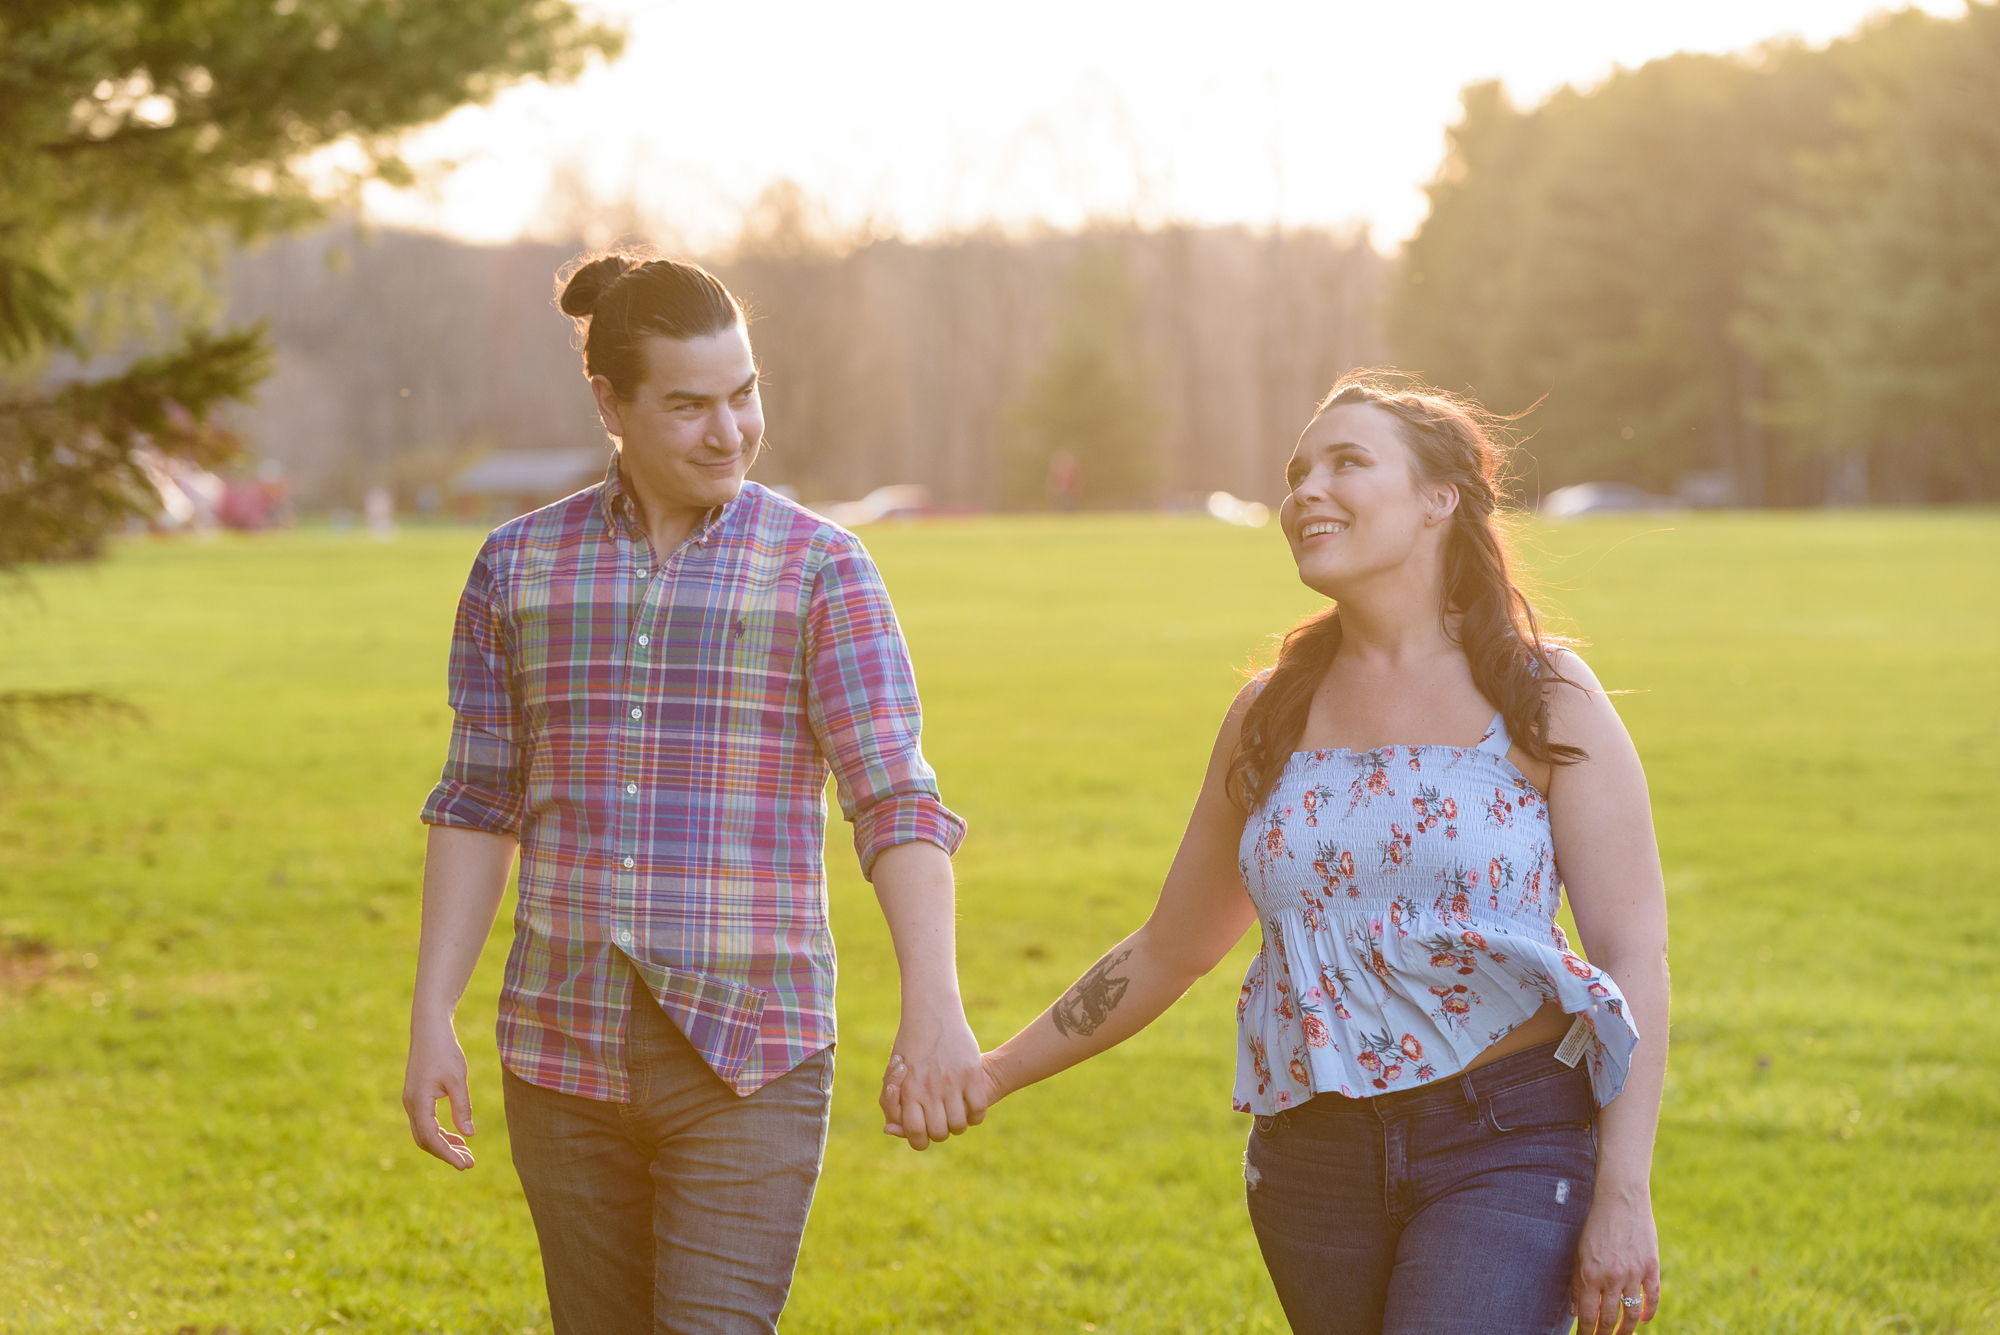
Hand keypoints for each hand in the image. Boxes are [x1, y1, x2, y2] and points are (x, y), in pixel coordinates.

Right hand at [403, 1012, 477, 1169]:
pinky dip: (440, 1132)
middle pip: (425, 1140)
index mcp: (419, 1102)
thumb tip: (469, 1135)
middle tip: (469, 1163)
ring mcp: (412, 1101)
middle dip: (446, 1154)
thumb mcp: (458, 1079)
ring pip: (425, 1133)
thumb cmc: (444, 1051)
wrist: (429, 1029)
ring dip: (444, 1145)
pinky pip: (426, 1123)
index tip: (465, 1165)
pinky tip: (458, 1136)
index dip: (447, 1154)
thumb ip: (462, 1107)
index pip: (431, 1138)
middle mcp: (411, 1105)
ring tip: (467, 1153)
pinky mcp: (417, 1097)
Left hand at [874, 1004, 988, 1150]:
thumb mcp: (894, 1073)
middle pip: (939, 1133)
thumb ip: (891, 1104)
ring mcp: (951, 1082)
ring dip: (958, 1125)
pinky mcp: (970, 1073)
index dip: (919, 1140)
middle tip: (941, 1121)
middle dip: (940, 1133)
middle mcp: (929, 1089)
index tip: (923, 1134)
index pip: (914, 1133)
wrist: (931, 1013)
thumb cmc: (910, 1045)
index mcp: (908, 1091)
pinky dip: (976, 1115)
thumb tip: (888, 1130)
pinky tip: (971, 1107)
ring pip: (959, 1125)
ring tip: (956, 1114)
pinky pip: (978, 1109)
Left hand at [1571, 1185, 1659, 1331]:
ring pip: (1632, 1313)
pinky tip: (1644, 1320)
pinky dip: (1649, 1312)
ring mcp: (1633, 1273)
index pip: (1588, 1315)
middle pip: (1609, 1318)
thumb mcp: (1579, 1253)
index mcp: (1590, 1274)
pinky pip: (1652, 1297)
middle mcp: (1611, 1277)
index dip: (1586, 1333)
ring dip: (1627, 1330)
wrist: (1620, 1200)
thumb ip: (1577, 1284)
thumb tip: (1576, 1312)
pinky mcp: (1651, 1267)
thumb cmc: (1595, 1227)